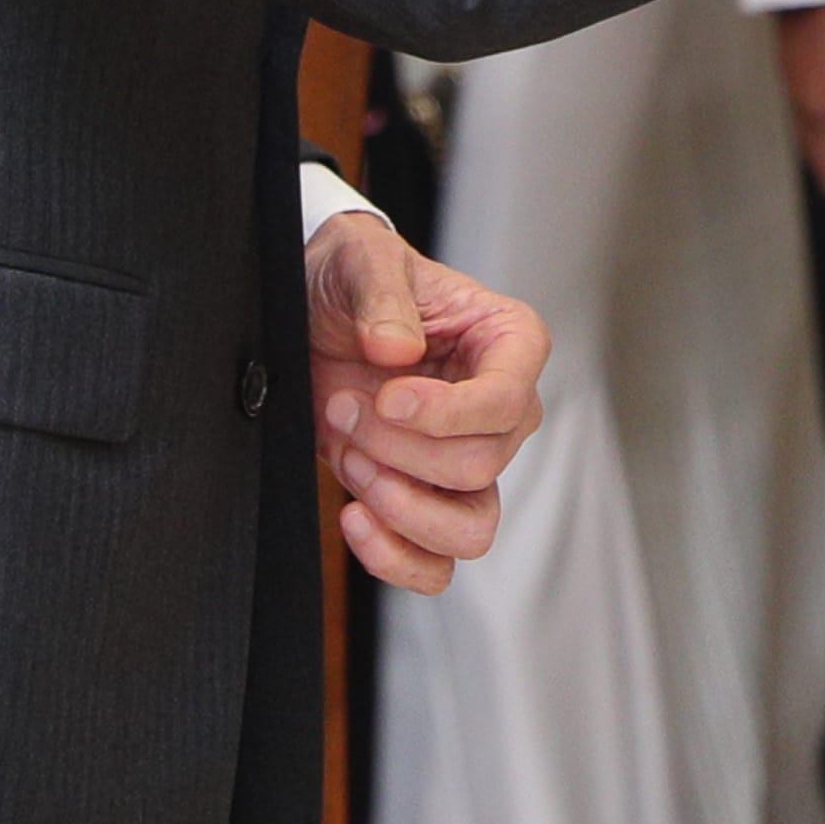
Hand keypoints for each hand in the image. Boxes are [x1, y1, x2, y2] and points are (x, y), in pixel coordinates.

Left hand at [303, 207, 553, 590]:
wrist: (314, 315)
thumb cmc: (355, 277)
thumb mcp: (360, 259)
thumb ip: (380, 294)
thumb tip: (396, 347)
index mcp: (509, 343)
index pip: (506, 400)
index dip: (446, 412)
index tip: (387, 396)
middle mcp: (502, 410)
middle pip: (479, 465)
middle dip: (399, 447)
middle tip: (345, 407)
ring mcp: (469, 460)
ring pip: (471, 528)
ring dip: (401, 505)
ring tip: (352, 459)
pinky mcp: (430, 500)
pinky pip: (437, 564)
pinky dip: (395, 556)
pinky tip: (353, 518)